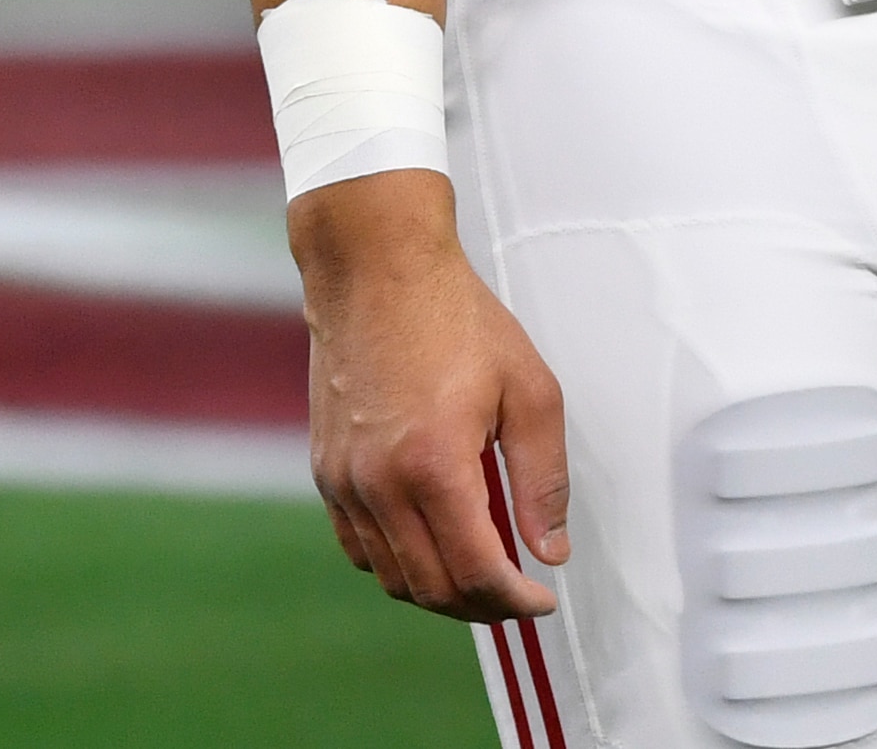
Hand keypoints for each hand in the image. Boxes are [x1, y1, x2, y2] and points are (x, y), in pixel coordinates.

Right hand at [291, 169, 570, 620]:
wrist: (376, 271)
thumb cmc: (457, 319)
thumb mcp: (528, 389)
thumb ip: (542, 480)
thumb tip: (550, 550)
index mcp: (434, 465)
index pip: (476, 572)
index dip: (515, 600)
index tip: (541, 600)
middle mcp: (379, 484)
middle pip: (431, 588)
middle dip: (482, 605)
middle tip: (517, 593)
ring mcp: (344, 481)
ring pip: (392, 576)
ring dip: (439, 590)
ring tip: (480, 572)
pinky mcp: (326, 471)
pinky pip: (359, 548)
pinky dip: (398, 562)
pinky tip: (431, 542)